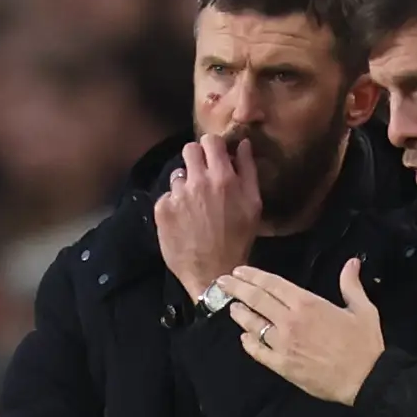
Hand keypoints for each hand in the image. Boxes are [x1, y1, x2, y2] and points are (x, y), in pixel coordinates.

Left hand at [154, 135, 260, 301]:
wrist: (214, 274)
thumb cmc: (238, 241)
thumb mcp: (253, 205)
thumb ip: (248, 170)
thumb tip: (244, 143)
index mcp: (223, 177)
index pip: (210, 141)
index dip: (212, 147)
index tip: (215, 157)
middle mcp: (198, 181)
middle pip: (189, 150)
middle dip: (196, 159)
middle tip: (202, 177)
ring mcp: (177, 195)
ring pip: (178, 176)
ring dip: (185, 186)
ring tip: (194, 207)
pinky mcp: (162, 210)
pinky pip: (166, 196)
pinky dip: (174, 205)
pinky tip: (183, 221)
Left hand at [219, 257, 384, 405]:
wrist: (366, 379)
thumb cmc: (365, 343)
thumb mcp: (363, 308)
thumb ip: (351, 284)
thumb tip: (352, 262)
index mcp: (307, 303)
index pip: (271, 284)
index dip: (252, 276)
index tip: (239, 271)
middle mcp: (289, 321)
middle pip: (256, 300)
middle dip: (236, 289)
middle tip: (222, 282)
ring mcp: (283, 344)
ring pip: (253, 324)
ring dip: (240, 314)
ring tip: (232, 308)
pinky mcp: (282, 366)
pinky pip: (258, 352)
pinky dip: (249, 343)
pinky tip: (244, 338)